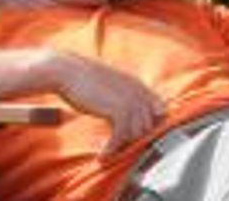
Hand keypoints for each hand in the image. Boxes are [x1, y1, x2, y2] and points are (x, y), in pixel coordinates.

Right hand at [50, 52, 165, 155]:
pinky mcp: (118, 109)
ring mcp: (131, 100)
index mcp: (138, 85)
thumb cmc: (85, 80)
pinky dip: (111, 150)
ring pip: (137, 134)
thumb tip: (128, 117)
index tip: (134, 137)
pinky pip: (121, 137)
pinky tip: (101, 156)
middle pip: (149, 125)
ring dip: (122, 147)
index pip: (160, 108)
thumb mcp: (111, 85)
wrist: (68, 71)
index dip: (151, 124)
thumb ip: (124, 96)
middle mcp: (138, 92)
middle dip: (134, 140)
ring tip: (108, 153)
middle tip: (117, 149)